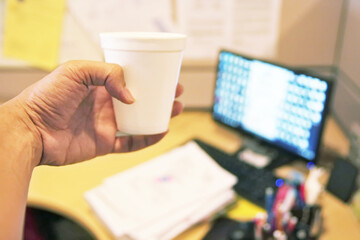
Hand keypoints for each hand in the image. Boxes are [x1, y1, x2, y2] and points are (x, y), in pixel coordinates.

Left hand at [16, 60, 183, 165]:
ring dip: (159, 116)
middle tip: (176, 93)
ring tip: (176, 109)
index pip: (130, 80)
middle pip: (140, 100)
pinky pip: (131, 142)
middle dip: (160, 96)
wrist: (31, 129)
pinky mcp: (104, 143)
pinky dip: (147, 138)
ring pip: (139, 121)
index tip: (165, 76)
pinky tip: (161, 130)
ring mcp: (106, 124)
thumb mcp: (75, 71)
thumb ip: (106, 74)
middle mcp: (105, 104)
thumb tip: (131, 97)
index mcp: (99, 85)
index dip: (149, 78)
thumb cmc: (46, 97)